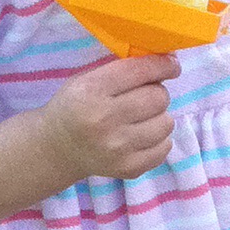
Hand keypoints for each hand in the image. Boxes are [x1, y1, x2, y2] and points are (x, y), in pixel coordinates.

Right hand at [38, 55, 177, 185]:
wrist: (57, 148)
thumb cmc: (76, 106)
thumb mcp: (87, 79)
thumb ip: (123, 69)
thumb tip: (169, 61)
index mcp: (90, 91)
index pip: (139, 71)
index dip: (163, 65)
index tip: (172, 65)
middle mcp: (103, 120)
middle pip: (159, 97)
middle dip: (156, 92)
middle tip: (144, 96)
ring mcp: (117, 148)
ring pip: (166, 123)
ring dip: (158, 116)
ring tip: (140, 118)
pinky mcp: (129, 168)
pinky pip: (165, 147)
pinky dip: (158, 139)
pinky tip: (140, 136)